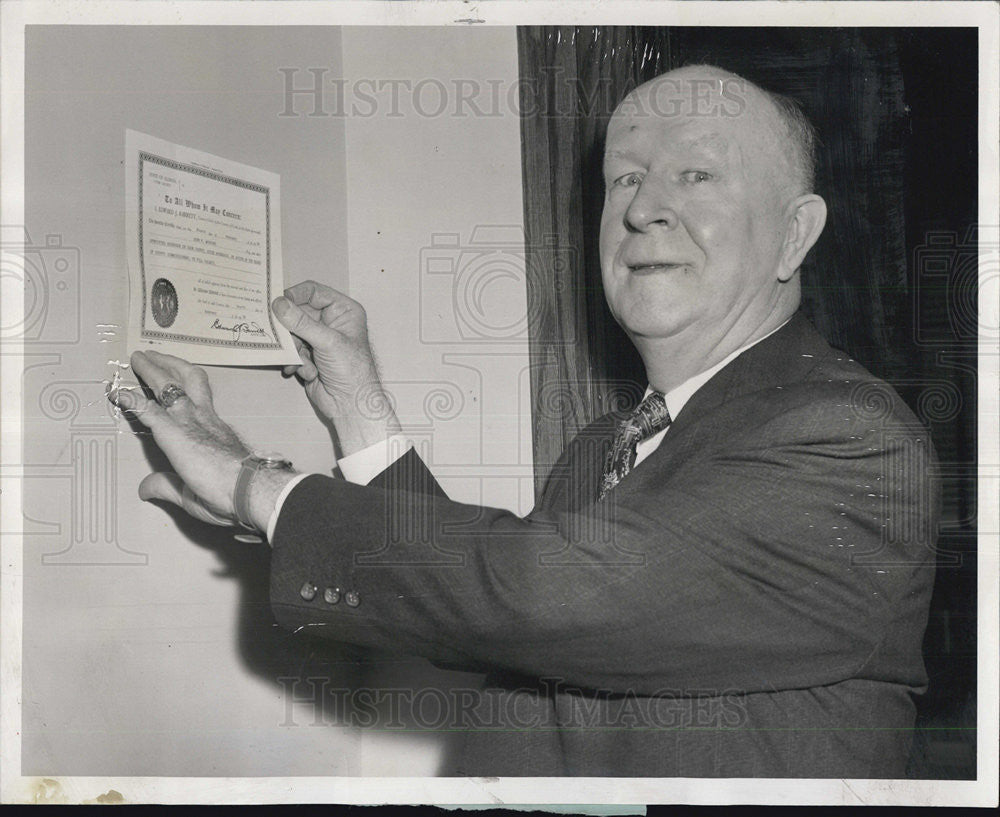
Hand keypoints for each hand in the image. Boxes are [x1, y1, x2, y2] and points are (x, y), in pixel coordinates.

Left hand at [110, 350, 248, 522]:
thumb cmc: (235, 493)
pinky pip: (147, 409)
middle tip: (154, 355)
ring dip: (152, 369)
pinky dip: (130, 399)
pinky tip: (116, 392)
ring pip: (169, 385)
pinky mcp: (173, 432)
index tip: (175, 384)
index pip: (199, 401)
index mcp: (216, 430)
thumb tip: (145, 489)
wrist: (249, 489)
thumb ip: (168, 486)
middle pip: (187, 380)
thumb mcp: (195, 491)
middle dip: (170, 365)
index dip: (185, 389)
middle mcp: (204, 419)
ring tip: (139, 358)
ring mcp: (189, 422)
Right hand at [273, 281, 400, 453]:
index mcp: (343, 310)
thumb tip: (279, 304)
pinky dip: (295, 361)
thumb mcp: (328, 342)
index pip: (313, 291)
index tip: (277, 302)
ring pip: (292, 333)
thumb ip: (302, 323)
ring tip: (301, 361)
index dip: (294, 295)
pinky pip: (292, 349)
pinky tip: (305, 372)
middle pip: (298, 313)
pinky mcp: (309, 354)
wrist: (350, 404)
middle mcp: (331, 321)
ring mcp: (319, 338)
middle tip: (282, 336)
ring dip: (294, 349)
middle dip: (291, 329)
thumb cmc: (352, 371)